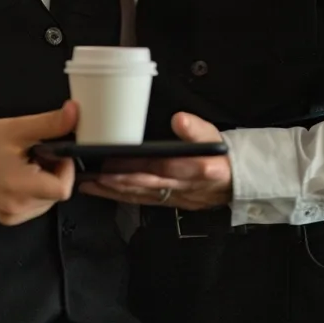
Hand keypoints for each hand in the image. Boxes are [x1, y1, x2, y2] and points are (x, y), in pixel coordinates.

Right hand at [0, 101, 77, 225]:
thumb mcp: (18, 127)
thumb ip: (50, 123)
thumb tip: (75, 112)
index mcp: (17, 187)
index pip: (62, 189)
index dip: (66, 168)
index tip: (55, 152)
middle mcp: (16, 208)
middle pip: (58, 194)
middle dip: (55, 171)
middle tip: (37, 154)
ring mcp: (13, 217)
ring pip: (50, 200)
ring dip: (47, 180)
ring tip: (27, 164)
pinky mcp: (11, 219)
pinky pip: (39, 205)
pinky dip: (38, 190)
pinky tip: (22, 176)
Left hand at [79, 111, 231, 210]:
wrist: (232, 181)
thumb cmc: (219, 155)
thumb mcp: (213, 136)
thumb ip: (196, 129)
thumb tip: (180, 120)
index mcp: (195, 169)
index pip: (163, 167)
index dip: (138, 167)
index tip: (115, 163)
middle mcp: (181, 186)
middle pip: (146, 185)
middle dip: (118, 182)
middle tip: (94, 176)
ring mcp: (173, 197)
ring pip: (140, 195)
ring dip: (115, 192)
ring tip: (91, 185)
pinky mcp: (168, 202)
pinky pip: (142, 200)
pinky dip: (123, 197)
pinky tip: (106, 192)